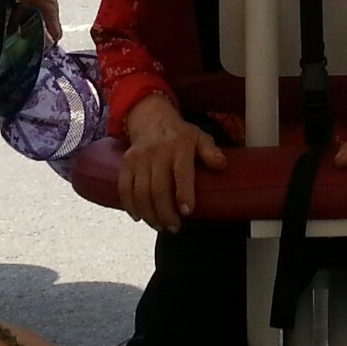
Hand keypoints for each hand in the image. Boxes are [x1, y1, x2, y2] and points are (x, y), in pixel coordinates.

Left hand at [14, 0, 62, 41]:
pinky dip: (41, 19)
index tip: (42, 49)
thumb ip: (16, 20)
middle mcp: (54, 11)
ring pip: (50, 22)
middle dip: (46, 37)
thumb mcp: (21, 4)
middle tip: (34, 43)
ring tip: (31, 32)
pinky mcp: (49, 0)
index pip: (57, 35)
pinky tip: (31, 18)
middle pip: (55, 29)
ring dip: (43, 28)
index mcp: (51, 14)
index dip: (51, 44)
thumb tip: (11, 32)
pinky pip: (48, 14)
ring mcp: (53, 5)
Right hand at [117, 97, 225, 231]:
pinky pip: (124, 188)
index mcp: (179, 147)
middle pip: (159, 189)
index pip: (181, 173)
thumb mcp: (198, 137)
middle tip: (174, 228)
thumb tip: (222, 164)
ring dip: (150, 214)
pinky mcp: (126, 164)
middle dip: (166, 213)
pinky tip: (139, 217)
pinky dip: (129, 205)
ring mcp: (139, 159)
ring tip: (160, 226)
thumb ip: (210, 151)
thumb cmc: (178, 134)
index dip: (184, 194)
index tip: (187, 212)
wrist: (150, 118)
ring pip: (141, 192)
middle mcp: (157, 153)